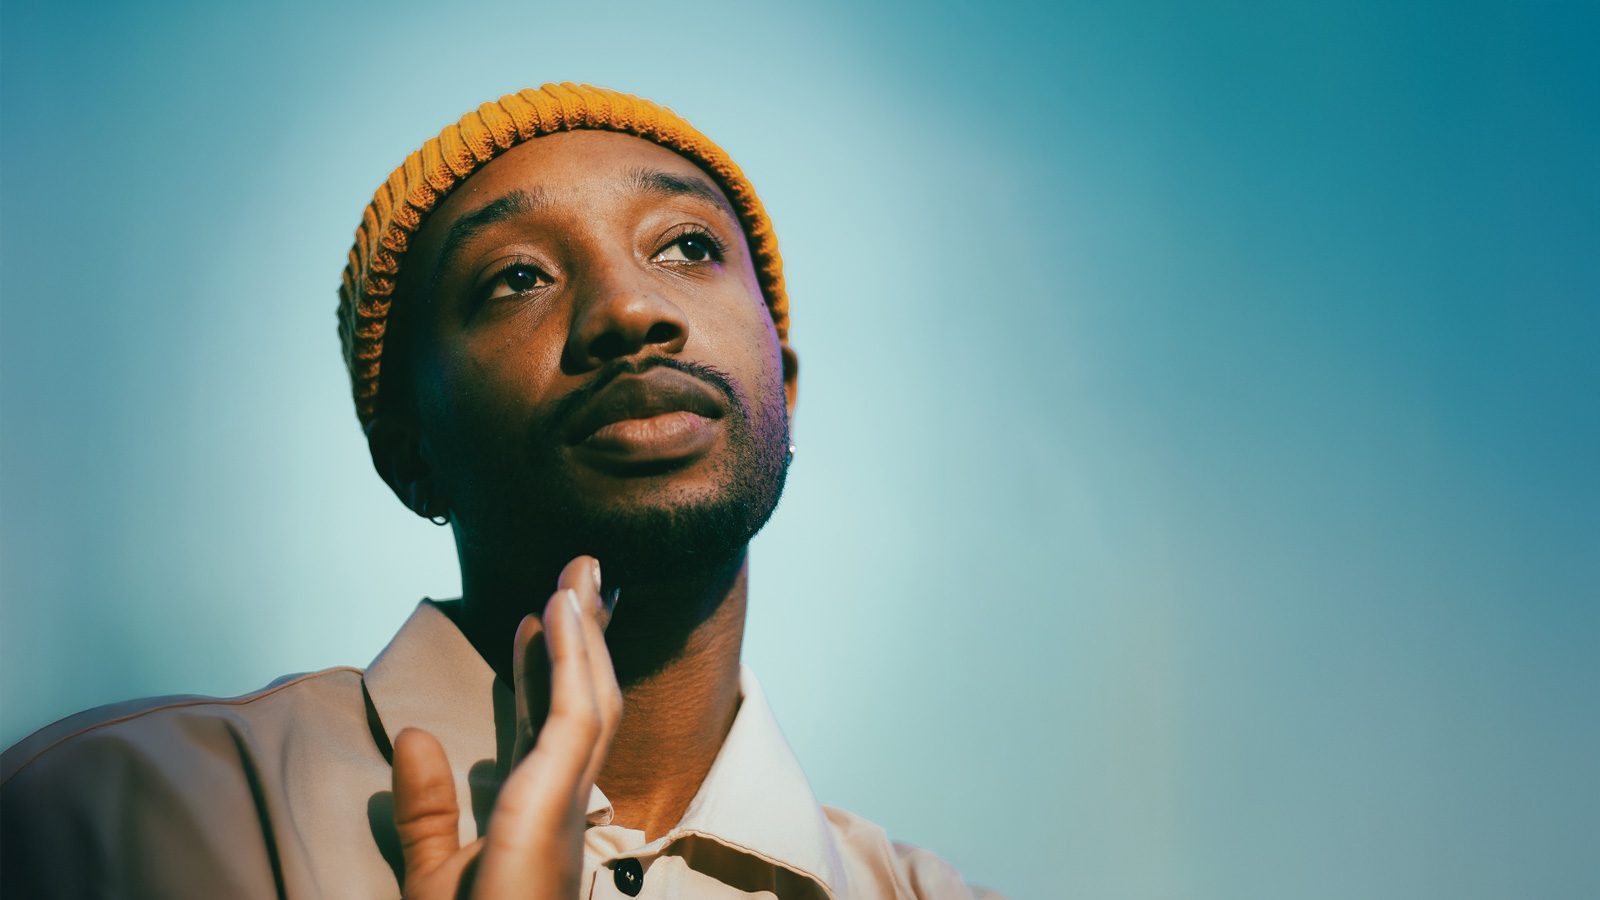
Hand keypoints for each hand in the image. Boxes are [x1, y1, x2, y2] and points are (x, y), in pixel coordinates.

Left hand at [390, 557, 621, 897]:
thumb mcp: (434, 876)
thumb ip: (426, 808)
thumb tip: (416, 735)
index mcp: (539, 824)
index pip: (549, 732)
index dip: (548, 671)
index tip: (538, 619)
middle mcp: (564, 811)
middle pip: (583, 706)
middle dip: (583, 640)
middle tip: (581, 575)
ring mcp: (565, 809)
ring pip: (590, 703)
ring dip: (584, 634)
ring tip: (577, 575)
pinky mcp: (552, 808)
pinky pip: (573, 720)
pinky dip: (571, 662)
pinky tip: (558, 613)